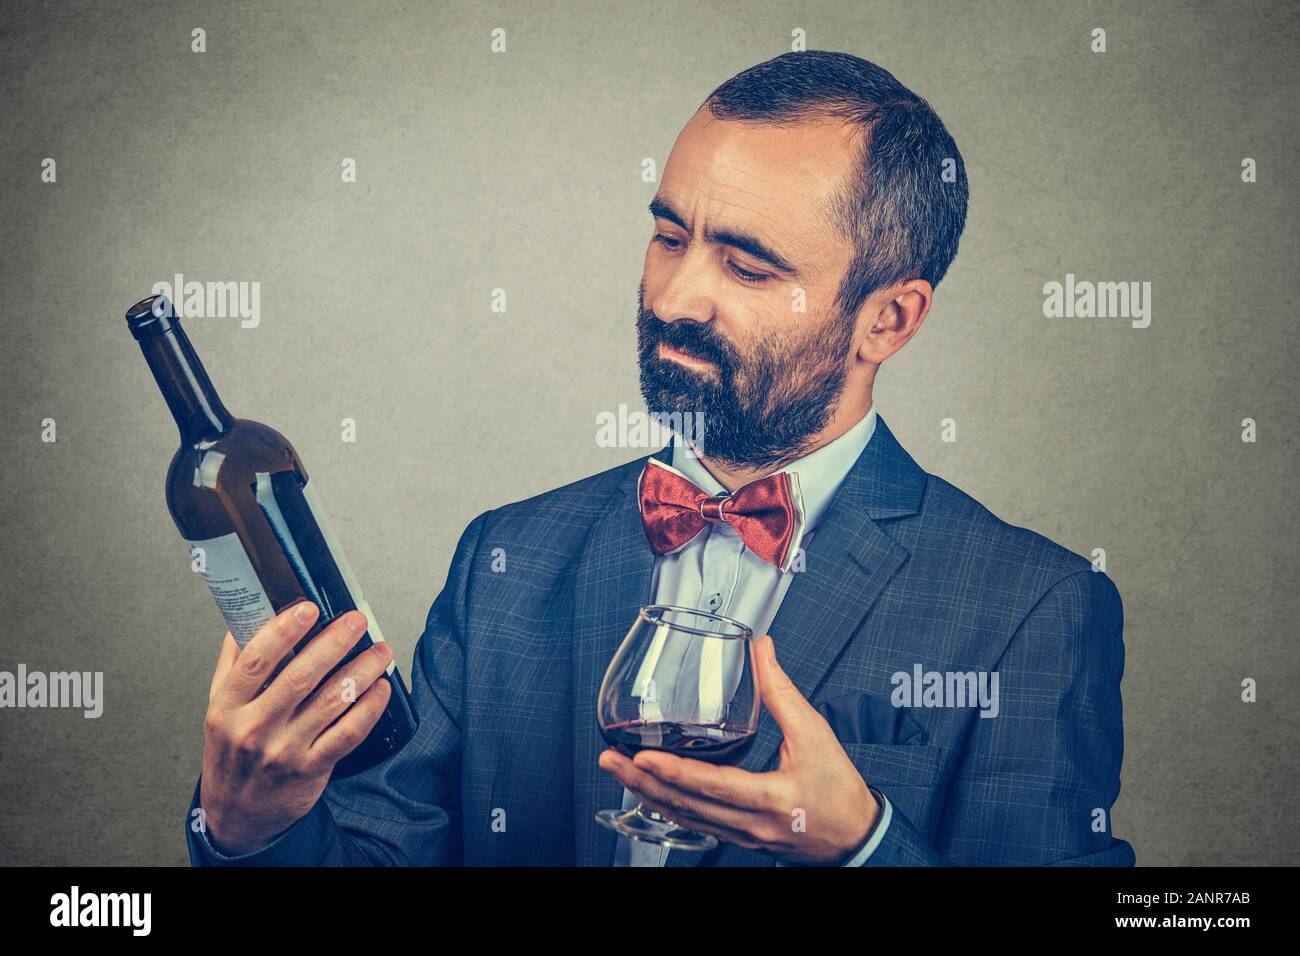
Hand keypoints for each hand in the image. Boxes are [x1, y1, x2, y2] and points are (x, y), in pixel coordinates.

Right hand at [198, 602, 392, 854]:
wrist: (236, 816)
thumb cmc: (231, 753)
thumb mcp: (218, 709)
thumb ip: (234, 664)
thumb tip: (248, 615)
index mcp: (227, 707)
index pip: (255, 660)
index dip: (283, 630)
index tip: (308, 607)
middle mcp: (254, 728)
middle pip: (300, 675)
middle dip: (334, 642)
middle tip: (356, 620)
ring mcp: (284, 750)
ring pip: (332, 701)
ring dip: (362, 670)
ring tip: (380, 650)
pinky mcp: (311, 769)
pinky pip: (348, 733)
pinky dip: (370, 708)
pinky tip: (381, 688)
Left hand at [599, 635, 878, 863]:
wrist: (855, 835)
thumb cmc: (839, 789)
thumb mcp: (815, 734)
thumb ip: (783, 692)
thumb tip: (762, 650)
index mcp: (772, 798)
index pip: (714, 785)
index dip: (675, 772)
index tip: (643, 756)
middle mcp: (751, 824)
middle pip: (686, 806)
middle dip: (643, 782)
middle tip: (609, 760)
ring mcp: (742, 836)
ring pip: (685, 818)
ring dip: (648, 794)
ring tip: (619, 770)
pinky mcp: (739, 839)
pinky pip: (695, 824)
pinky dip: (668, 807)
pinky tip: (650, 792)